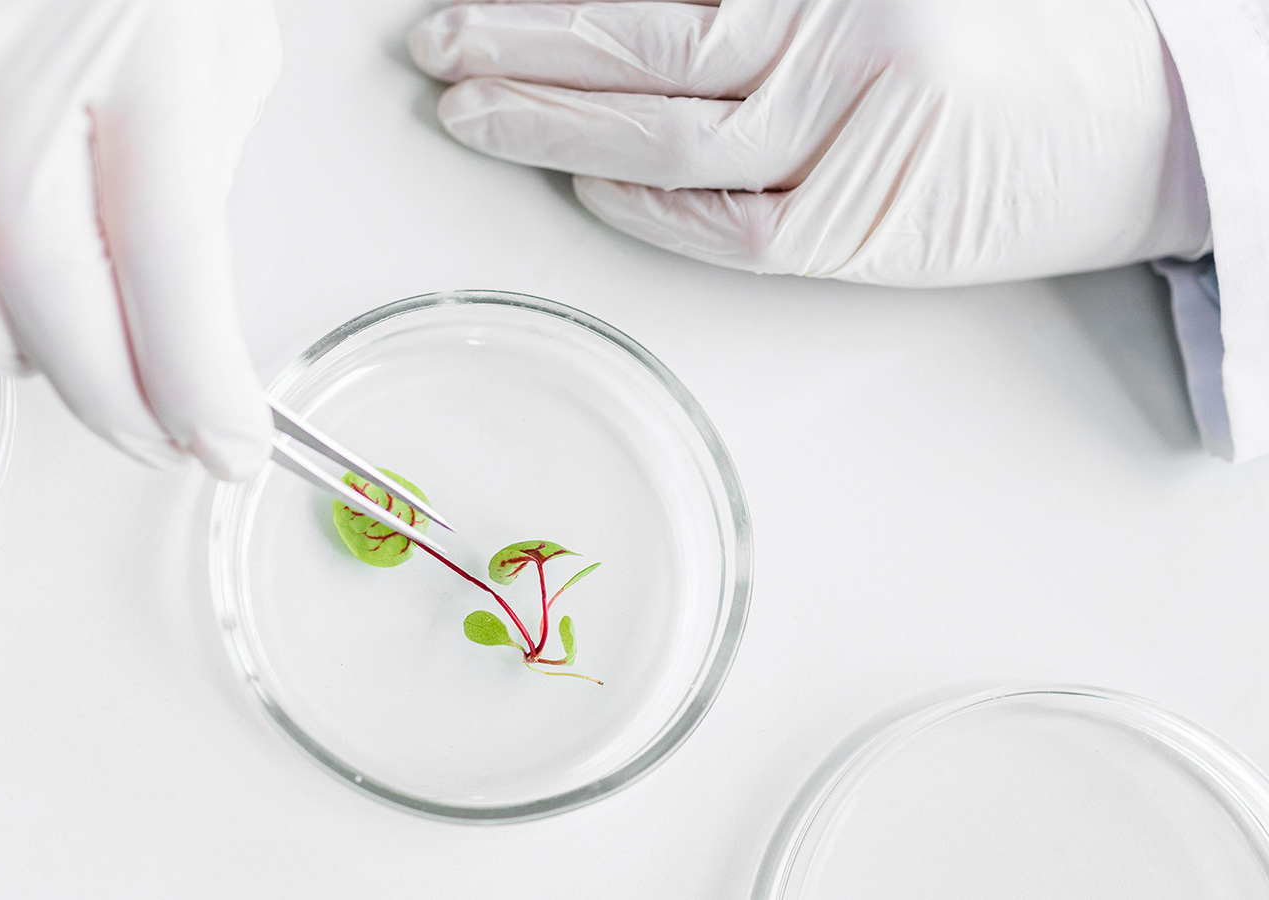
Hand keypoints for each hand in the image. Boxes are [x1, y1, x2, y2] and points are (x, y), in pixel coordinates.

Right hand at [0, 0, 279, 476]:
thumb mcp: (226, 44)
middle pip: (43, 274)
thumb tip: (175, 313)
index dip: (198, 384)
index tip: (223, 449)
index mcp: (157, 47)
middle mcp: (27, 42)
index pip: (174, 261)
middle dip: (102, 394)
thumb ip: (202, 167)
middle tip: (141, 430)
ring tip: (23, 351)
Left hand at [411, 0, 1210, 285]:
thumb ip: (761, 2)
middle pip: (647, 40)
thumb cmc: (1026, 35)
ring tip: (472, 111)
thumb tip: (623, 19)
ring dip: (557, 122)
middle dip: (522, 43)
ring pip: (672, 131)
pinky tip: (587, 190)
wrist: (1152, 118)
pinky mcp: (872, 217)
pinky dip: (649, 207)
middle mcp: (847, 25)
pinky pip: (730, 223)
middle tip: (437, 46)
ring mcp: (861, 121)